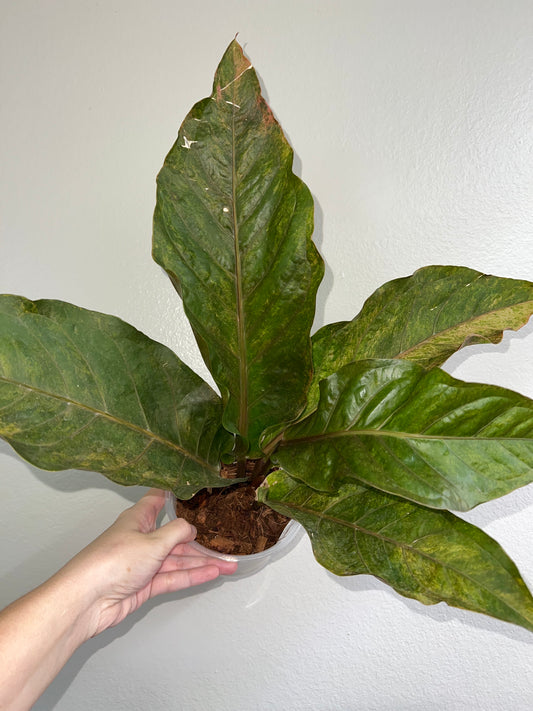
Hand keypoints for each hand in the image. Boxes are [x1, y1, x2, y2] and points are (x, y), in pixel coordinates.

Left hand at [63, 488, 237, 636]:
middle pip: (175, 536)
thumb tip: (191, 529)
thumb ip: (177, 533)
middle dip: (200, 540)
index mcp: (138, 519)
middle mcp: (141, 539)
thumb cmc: (112, 562)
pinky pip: (173, 577)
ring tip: (228, 565)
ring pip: (178, 560)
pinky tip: (211, 574)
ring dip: (202, 562)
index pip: (158, 500)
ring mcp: (144, 563)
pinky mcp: (145, 585)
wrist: (88, 600)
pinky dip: (192, 576)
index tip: (194, 488)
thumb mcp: (152, 542)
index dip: (175, 493)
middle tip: (224, 541)